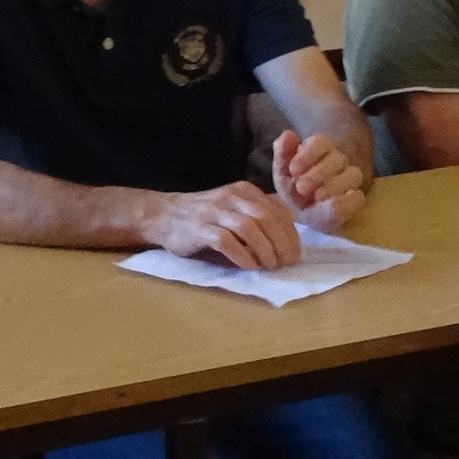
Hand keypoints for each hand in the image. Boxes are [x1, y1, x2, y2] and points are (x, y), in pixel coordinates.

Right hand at [151, 181, 303, 270]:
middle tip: (287, 263)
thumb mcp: (234, 210)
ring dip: (265, 250)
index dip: (290, 233)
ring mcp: (214, 211)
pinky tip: (250, 266)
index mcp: (244, 191)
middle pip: (267, 217)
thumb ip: (257, 219)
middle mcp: (231, 196)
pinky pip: (226, 241)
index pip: (277, 209)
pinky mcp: (200, 228)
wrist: (164, 215)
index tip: (295, 253)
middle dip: (282, 243)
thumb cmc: (205, 219)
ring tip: (270, 266)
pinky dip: (242, 255)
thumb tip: (287, 243)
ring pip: (249, 228)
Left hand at [273, 130, 366, 229]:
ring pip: (353, 174)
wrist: (303, 212)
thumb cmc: (294, 187)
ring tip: (317, 196)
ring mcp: (349, 179)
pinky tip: (331, 204)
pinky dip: (346, 201)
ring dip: (334, 186)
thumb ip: (282, 153)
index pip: (321, 142)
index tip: (293, 170)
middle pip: (338, 158)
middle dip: (319, 173)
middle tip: (301, 187)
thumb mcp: (282, 172)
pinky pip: (358, 197)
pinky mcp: (354, 199)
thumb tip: (289, 134)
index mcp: (320, 149)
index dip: (308, 154)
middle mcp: (338, 161)